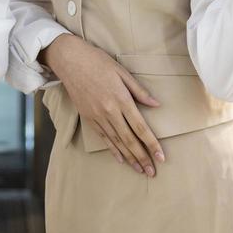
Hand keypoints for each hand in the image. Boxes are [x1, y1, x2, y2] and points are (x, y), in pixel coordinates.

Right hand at [43, 34, 163, 175]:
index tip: (162, 157)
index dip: (152, 144)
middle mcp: (110, 111)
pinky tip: (121, 159)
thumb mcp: (122, 71)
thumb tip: (156, 104)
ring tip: (140, 170)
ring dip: (130, 158)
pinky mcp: (88, 118)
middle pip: (130, 139)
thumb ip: (139, 90)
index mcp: (121, 99)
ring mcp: (97, 116)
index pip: (140, 127)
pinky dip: (113, 150)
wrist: (70, 60)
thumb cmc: (97, 61)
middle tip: (152, 172)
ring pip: (117, 142)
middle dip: (142, 157)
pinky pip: (103, 138)